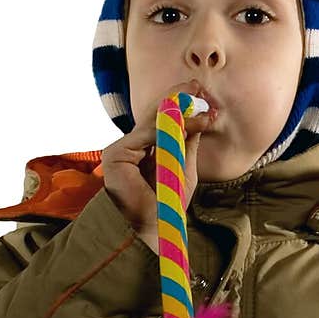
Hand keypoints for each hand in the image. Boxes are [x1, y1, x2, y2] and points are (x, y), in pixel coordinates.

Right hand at [100, 78, 216, 251]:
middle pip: (155, 116)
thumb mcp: (183, 167)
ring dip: (179, 111)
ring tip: (201, 104)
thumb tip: (200, 114)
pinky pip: (146, 135)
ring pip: (152, 122)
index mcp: (146, 150)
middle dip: (178, 99)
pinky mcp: (116, 155)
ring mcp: (122, 150)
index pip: (162, 121)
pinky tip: (188, 122)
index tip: (202, 95)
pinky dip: (168, 126)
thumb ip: (187, 142)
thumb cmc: (167, 204)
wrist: (154, 229)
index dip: (180, 106)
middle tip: (198, 88)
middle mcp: (132, 147)